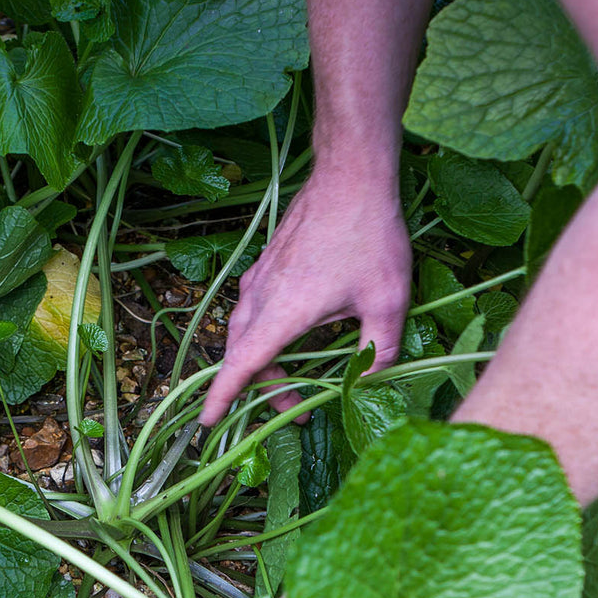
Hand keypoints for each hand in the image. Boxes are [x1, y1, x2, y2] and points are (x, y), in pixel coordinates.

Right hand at [199, 166, 411, 425]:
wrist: (351, 175)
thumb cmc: (369, 235)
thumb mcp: (388, 301)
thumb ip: (380, 349)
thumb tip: (373, 382)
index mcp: (284, 312)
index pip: (243, 364)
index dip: (224, 397)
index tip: (208, 421)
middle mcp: (262, 296)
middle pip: (242, 354)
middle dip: (260, 387)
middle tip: (292, 410)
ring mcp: (261, 277)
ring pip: (244, 330)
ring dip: (260, 360)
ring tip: (290, 377)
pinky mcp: (267, 263)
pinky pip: (252, 308)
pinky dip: (261, 332)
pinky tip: (290, 332)